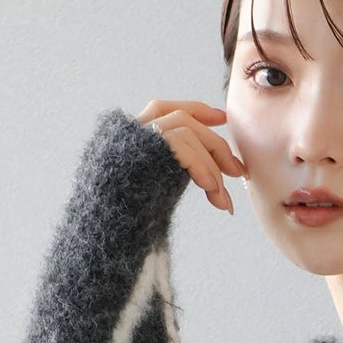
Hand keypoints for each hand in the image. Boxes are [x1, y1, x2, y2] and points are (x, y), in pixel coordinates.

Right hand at [134, 99, 247, 213]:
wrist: (105, 233)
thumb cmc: (128, 221)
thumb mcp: (155, 191)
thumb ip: (173, 173)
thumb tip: (215, 180)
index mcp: (132, 137)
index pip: (167, 109)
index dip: (197, 109)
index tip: (222, 118)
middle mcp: (129, 131)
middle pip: (183, 120)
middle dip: (216, 145)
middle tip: (238, 172)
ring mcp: (132, 138)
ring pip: (185, 130)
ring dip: (211, 162)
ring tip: (220, 196)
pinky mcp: (139, 149)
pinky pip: (180, 144)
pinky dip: (200, 164)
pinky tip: (210, 188)